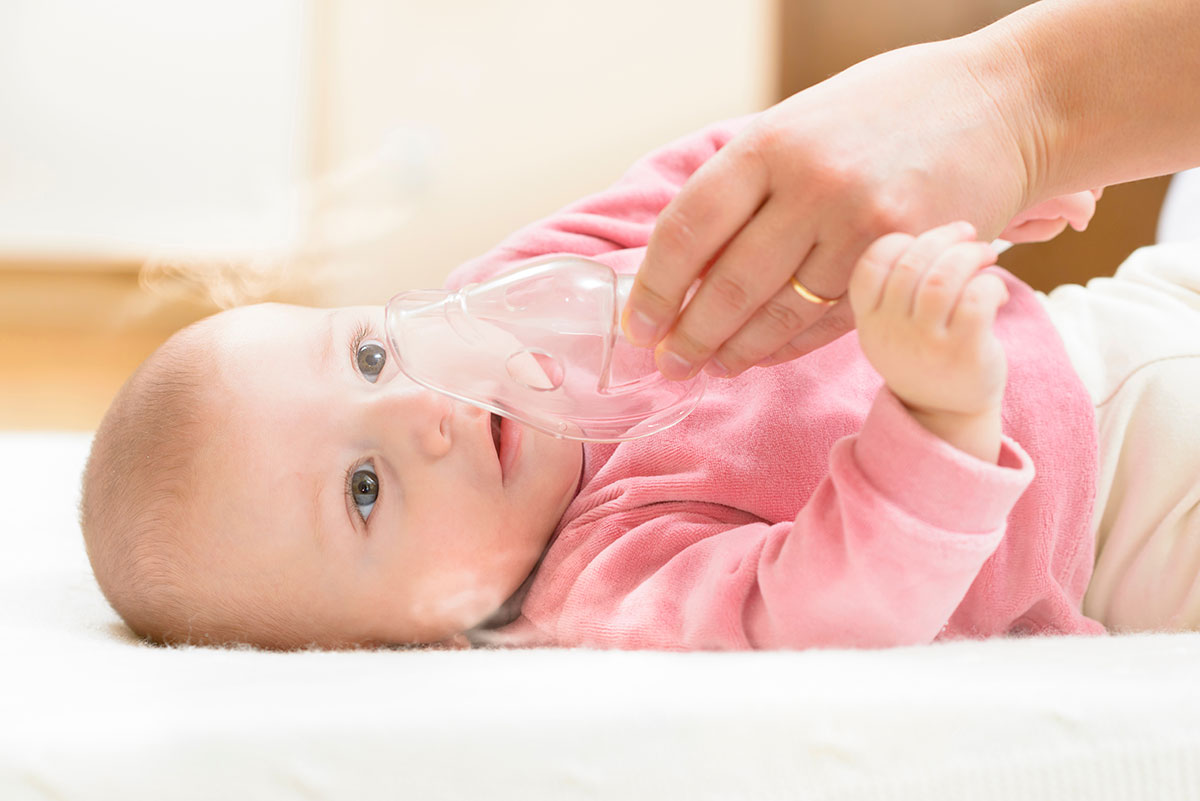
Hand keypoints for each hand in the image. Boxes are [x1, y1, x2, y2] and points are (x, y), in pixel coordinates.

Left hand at [621, 36, 1041, 380]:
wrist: (1006, 103)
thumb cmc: (889, 110)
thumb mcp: (800, 122)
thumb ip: (747, 183)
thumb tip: (682, 257)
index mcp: (771, 143)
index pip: (687, 228)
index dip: (654, 286)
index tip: (637, 322)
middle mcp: (813, 186)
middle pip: (727, 283)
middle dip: (688, 335)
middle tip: (667, 364)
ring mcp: (862, 226)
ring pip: (778, 313)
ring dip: (734, 351)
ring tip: (708, 368)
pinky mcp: (904, 262)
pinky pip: (830, 321)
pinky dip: (788, 346)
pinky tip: (761, 357)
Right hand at [848, 222, 1008, 460]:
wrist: (944, 414)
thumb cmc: (923, 355)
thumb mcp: (892, 326)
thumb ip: (898, 285)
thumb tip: (935, 229)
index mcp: (869, 320)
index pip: (869, 265)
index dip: (898, 241)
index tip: (923, 241)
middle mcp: (891, 332)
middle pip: (911, 264)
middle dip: (944, 238)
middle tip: (967, 236)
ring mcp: (926, 344)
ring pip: (945, 278)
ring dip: (970, 255)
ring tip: (985, 255)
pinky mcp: (963, 353)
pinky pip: (977, 300)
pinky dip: (991, 285)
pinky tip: (996, 292)